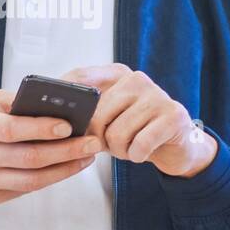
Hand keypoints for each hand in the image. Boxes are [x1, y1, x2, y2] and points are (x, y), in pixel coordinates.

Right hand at [0, 89, 100, 206]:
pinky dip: (47, 178)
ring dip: (64, 170)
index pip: (12, 130)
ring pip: (31, 181)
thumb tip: (57, 107)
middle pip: (28, 159)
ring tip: (85, 157)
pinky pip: (22, 189)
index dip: (42, 129)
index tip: (69, 126)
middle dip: (66, 152)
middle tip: (92, 143)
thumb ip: (14, 105)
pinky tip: (64, 167)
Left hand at [62, 64, 216, 178]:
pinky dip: (136, 155)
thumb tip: (58, 123)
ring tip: (129, 148)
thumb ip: (87, 116)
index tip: (53, 113)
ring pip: (117, 133)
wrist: (176, 146)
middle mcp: (136, 79)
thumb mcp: (108, 121)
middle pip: (97, 115)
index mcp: (117, 74)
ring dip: (120, 151)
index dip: (65, 95)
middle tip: (112, 145)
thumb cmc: (135, 133)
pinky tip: (142, 152)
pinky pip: (140, 144)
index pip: (81, 77)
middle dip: (99, 140)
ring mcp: (157, 94)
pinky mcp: (174, 115)